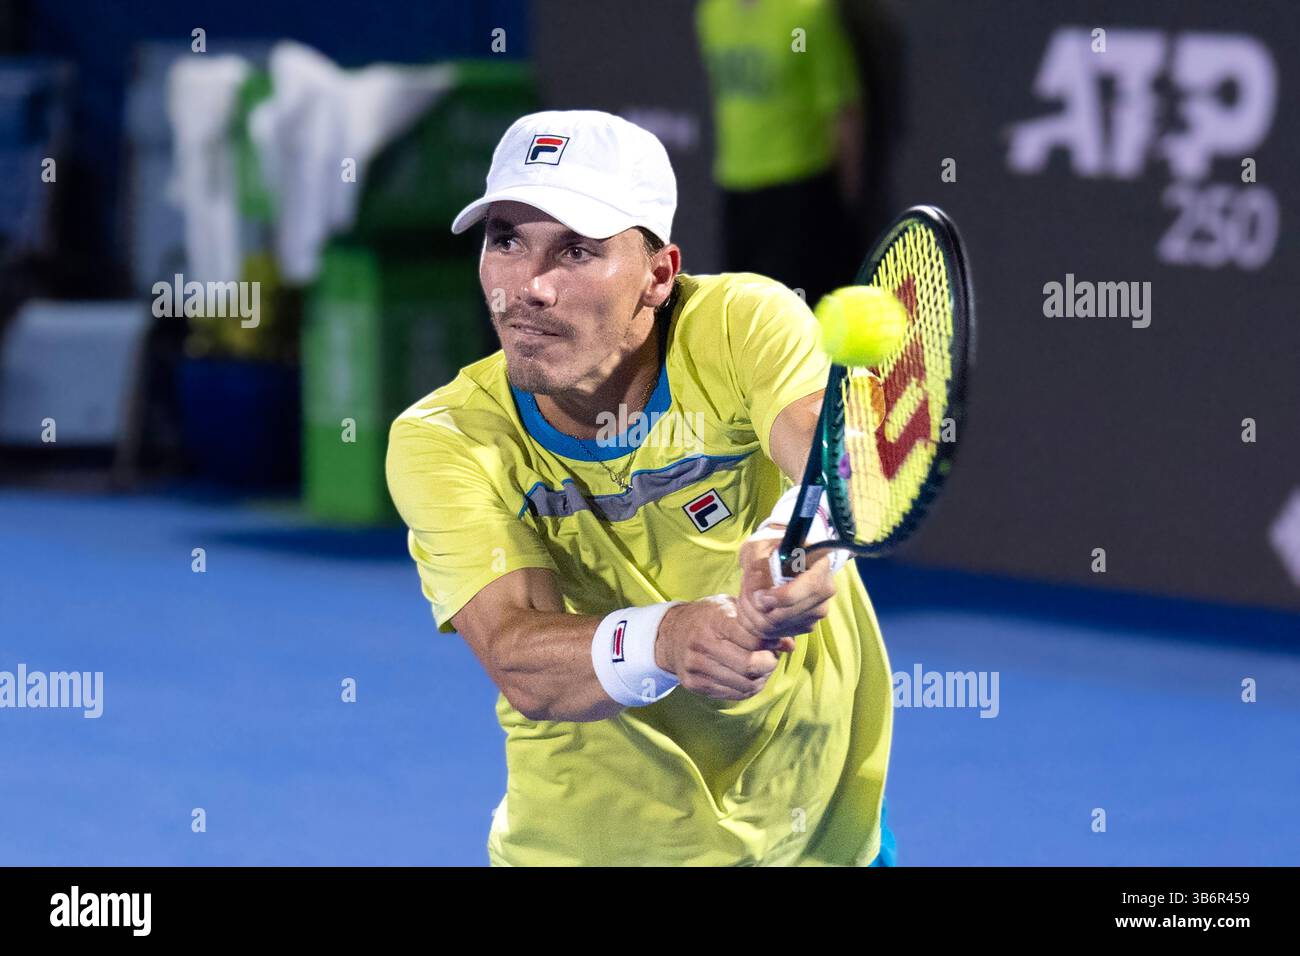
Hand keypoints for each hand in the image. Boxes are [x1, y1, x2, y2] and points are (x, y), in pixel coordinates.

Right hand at [654, 597, 793, 700]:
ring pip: (744, 684)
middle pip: (749, 666)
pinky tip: (748, 677)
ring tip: (761, 667)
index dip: (770, 642)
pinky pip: (734, 695)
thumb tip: (790, 645)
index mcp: (713, 620)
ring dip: (761, 679)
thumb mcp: (731, 608)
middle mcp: (701, 644)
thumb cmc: (708, 618)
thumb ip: (759, 623)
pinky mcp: (694, 685)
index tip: (776, 641)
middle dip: (768, 664)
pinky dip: (748, 688)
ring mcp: (696, 667)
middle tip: (771, 658)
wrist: (670, 635)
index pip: (752, 638)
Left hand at [736, 531, 837, 640]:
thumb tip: (759, 597)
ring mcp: (818, 609)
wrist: (773, 559)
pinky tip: (754, 608)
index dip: (782, 597)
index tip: (759, 597)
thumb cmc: (767, 550)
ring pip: (778, 627)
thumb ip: (756, 569)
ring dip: (753, 616)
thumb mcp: (757, 549)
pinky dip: (758, 625)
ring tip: (746, 598)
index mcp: (820, 562)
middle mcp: (825, 588)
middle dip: (757, 610)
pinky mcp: (806, 624)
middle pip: (790, 614)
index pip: (810, 586)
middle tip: (744, 594)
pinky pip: (777, 634)